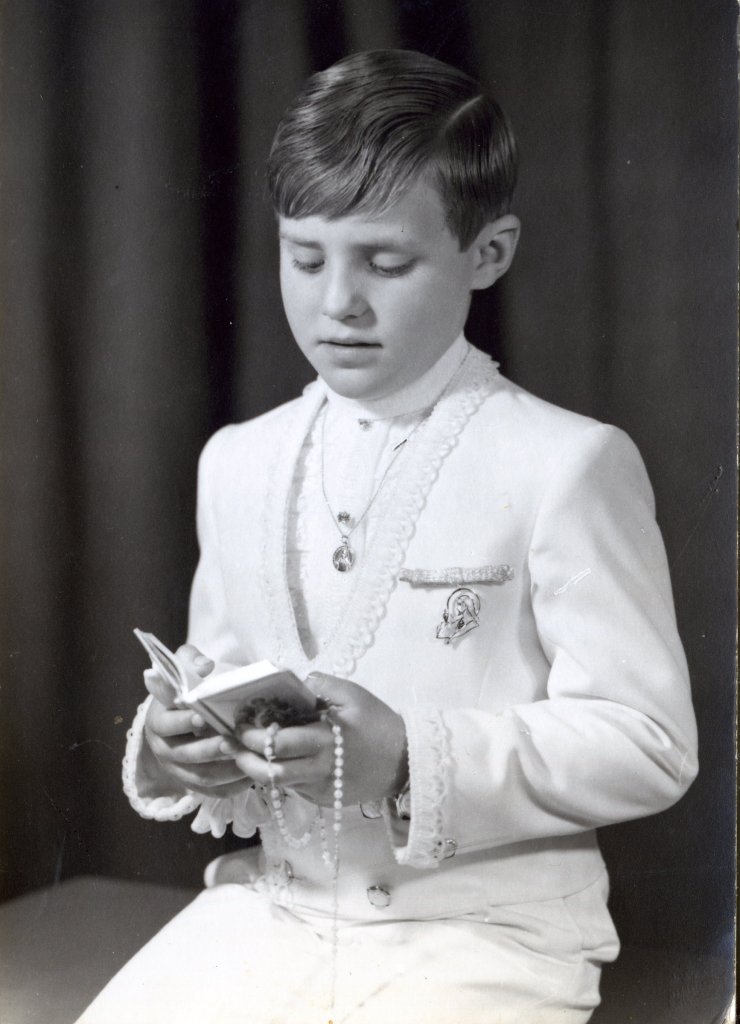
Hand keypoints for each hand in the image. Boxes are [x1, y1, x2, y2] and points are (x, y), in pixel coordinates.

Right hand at [144, 644, 252, 797]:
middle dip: (210, 750)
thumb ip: (190, 660)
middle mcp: (164, 749)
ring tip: (248, 759)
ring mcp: (179, 770)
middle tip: (233, 742)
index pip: (166, 724)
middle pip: (185, 755)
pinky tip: (252, 776)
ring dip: (225, 771)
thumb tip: (204, 665)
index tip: (203, 717)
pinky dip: (232, 787)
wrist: (184, 716)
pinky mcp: (195, 784)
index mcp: (158, 721)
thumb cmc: (188, 689)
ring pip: (201, 778)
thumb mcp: (184, 667)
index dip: (183, 722)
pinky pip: (214, 792)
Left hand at [228, 672, 407, 806]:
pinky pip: (295, 789)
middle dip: (244, 757)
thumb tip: (295, 682)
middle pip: (271, 771)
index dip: (251, 736)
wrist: (407, 761)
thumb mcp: (354, 695)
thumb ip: (322, 685)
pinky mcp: (325, 799)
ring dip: (257, 770)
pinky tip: (276, 762)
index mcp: (324, 739)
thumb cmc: (379, 723)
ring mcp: (321, 788)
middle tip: (231, 743)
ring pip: (279, 785)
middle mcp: (318, 768)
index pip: (276, 742)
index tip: (238, 725)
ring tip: (245, 755)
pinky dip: (281, 776)